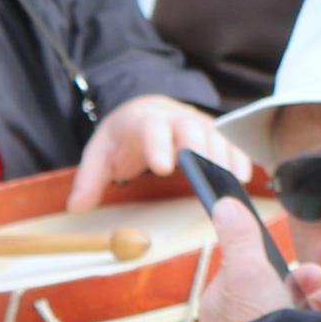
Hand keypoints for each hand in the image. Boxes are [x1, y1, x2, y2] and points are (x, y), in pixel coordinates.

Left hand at [69, 95, 234, 211]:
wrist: (142, 114)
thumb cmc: (123, 139)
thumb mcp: (100, 155)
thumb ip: (89, 180)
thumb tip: (76, 207)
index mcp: (141, 120)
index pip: (150, 127)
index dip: (158, 145)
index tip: (163, 167)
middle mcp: (172, 117)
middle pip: (189, 127)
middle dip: (198, 148)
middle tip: (204, 172)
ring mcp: (196, 123)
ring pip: (214, 134)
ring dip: (223, 155)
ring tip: (230, 179)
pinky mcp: (213, 134)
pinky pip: (229, 142)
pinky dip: (238, 157)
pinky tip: (243, 176)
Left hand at [198, 227, 320, 321]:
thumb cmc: (255, 321)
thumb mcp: (247, 269)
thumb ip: (239, 236)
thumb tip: (223, 204)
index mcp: (220, 307)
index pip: (247, 275)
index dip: (275, 265)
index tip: (298, 263)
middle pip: (274, 294)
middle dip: (305, 283)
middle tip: (320, 278)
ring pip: (293, 316)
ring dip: (318, 301)